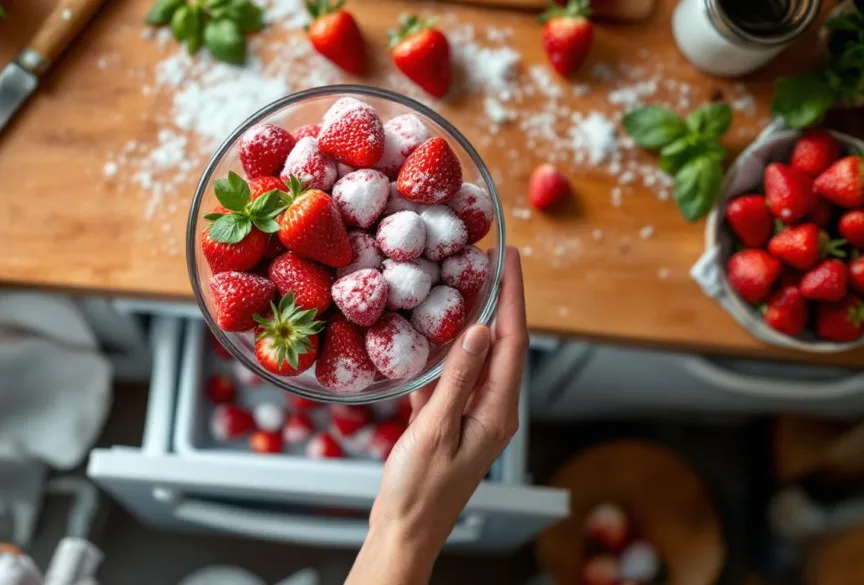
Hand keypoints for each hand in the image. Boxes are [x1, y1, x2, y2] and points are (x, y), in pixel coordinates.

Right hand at [346, 247, 528, 584]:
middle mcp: (491, 409)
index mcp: (497, 411)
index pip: (512, 341)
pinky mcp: (449, 421)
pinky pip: (453, 376)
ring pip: (476, 357)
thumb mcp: (436, 430)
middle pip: (500, 343)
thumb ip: (458, 380)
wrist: (405, 529)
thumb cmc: (421, 491)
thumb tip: (479, 331)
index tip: (511, 260)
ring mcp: (471, 414)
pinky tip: (431, 334)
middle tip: (485, 261)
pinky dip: (446, 352)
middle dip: (497, 300)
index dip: (513, 296)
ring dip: (471, 322)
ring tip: (460, 285)